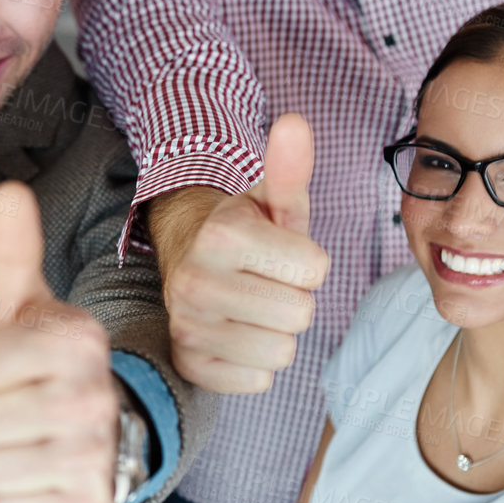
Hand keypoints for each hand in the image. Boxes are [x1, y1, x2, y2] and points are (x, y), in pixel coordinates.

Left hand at [0, 180, 116, 502]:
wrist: (104, 432)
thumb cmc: (42, 362)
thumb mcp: (25, 304)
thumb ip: (13, 251)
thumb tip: (9, 190)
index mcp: (78, 341)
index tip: (4, 367)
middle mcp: (93, 398)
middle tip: (9, 408)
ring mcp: (94, 458)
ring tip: (18, 441)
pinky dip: (8, 499)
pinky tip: (31, 476)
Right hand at [158, 114, 328, 392]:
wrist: (188, 262)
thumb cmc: (246, 236)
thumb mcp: (271, 200)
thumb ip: (289, 167)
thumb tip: (294, 122)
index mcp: (221, 237)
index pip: (315, 270)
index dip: (307, 263)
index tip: (279, 255)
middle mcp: (195, 282)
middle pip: (300, 314)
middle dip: (294, 299)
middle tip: (266, 283)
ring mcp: (188, 326)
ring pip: (282, 352)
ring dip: (277, 333)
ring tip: (251, 308)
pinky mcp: (189, 363)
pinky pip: (258, 381)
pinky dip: (255, 363)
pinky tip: (236, 334)